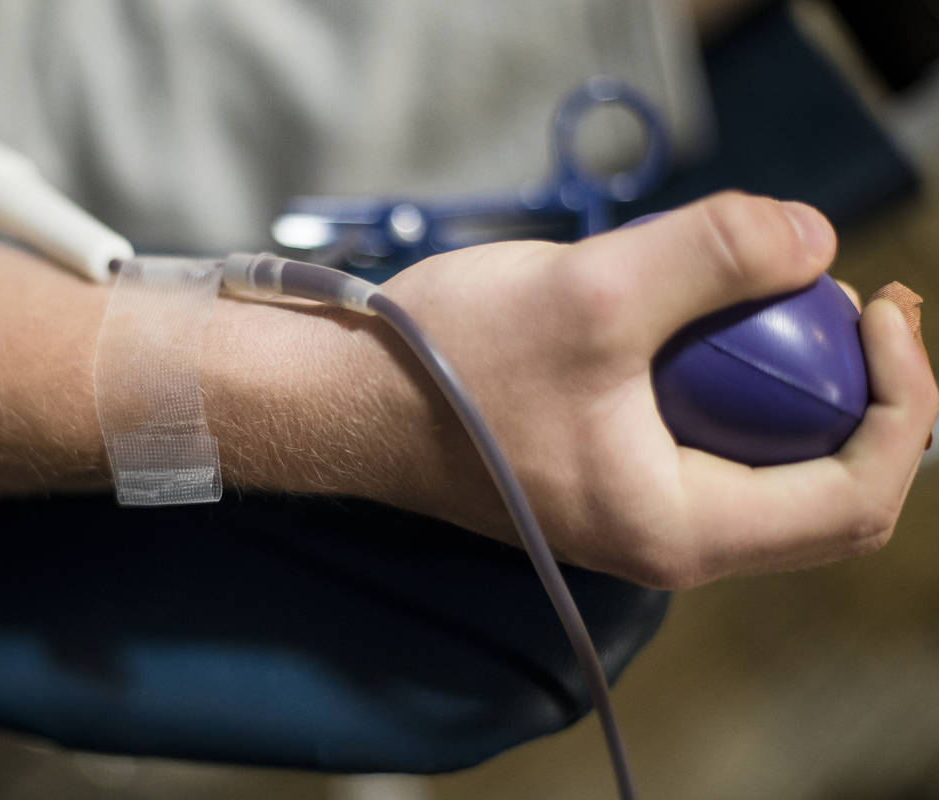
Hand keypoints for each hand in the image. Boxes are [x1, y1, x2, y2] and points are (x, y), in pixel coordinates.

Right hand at [380, 192, 938, 587]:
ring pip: (768, 465)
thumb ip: (716, 252)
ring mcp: (635, 513)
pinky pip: (711, 443)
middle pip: (824, 488)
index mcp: (677, 528)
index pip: (855, 498)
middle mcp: (665, 540)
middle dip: (860, 392)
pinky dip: (734, 380)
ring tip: (773, 292)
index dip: (903, 403)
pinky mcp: (607, 478)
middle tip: (843, 296)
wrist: (344, 399)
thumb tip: (815, 238)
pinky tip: (701, 316)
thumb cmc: (445, 366)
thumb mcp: (590, 293)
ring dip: (796, 381)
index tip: (879, 306)